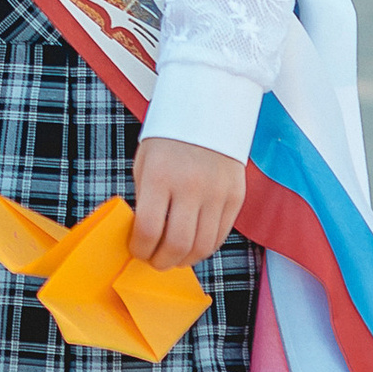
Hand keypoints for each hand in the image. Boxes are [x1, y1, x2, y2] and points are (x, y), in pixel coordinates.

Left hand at [131, 131, 245, 268]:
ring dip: (185, 260)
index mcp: (160, 176)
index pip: (148, 229)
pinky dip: (205, 247)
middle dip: (162, 261)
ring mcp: (217, 192)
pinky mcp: (236, 196)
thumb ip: (144, 200)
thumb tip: (143, 238)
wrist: (208, 109)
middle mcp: (190, 186)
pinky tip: (193, 245)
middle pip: (177, 244)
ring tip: (174, 258)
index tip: (137, 251)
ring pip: (203, 246)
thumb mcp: (145, 163)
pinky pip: (221, 235)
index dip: (140, 249)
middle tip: (155, 262)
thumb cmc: (168, 139)